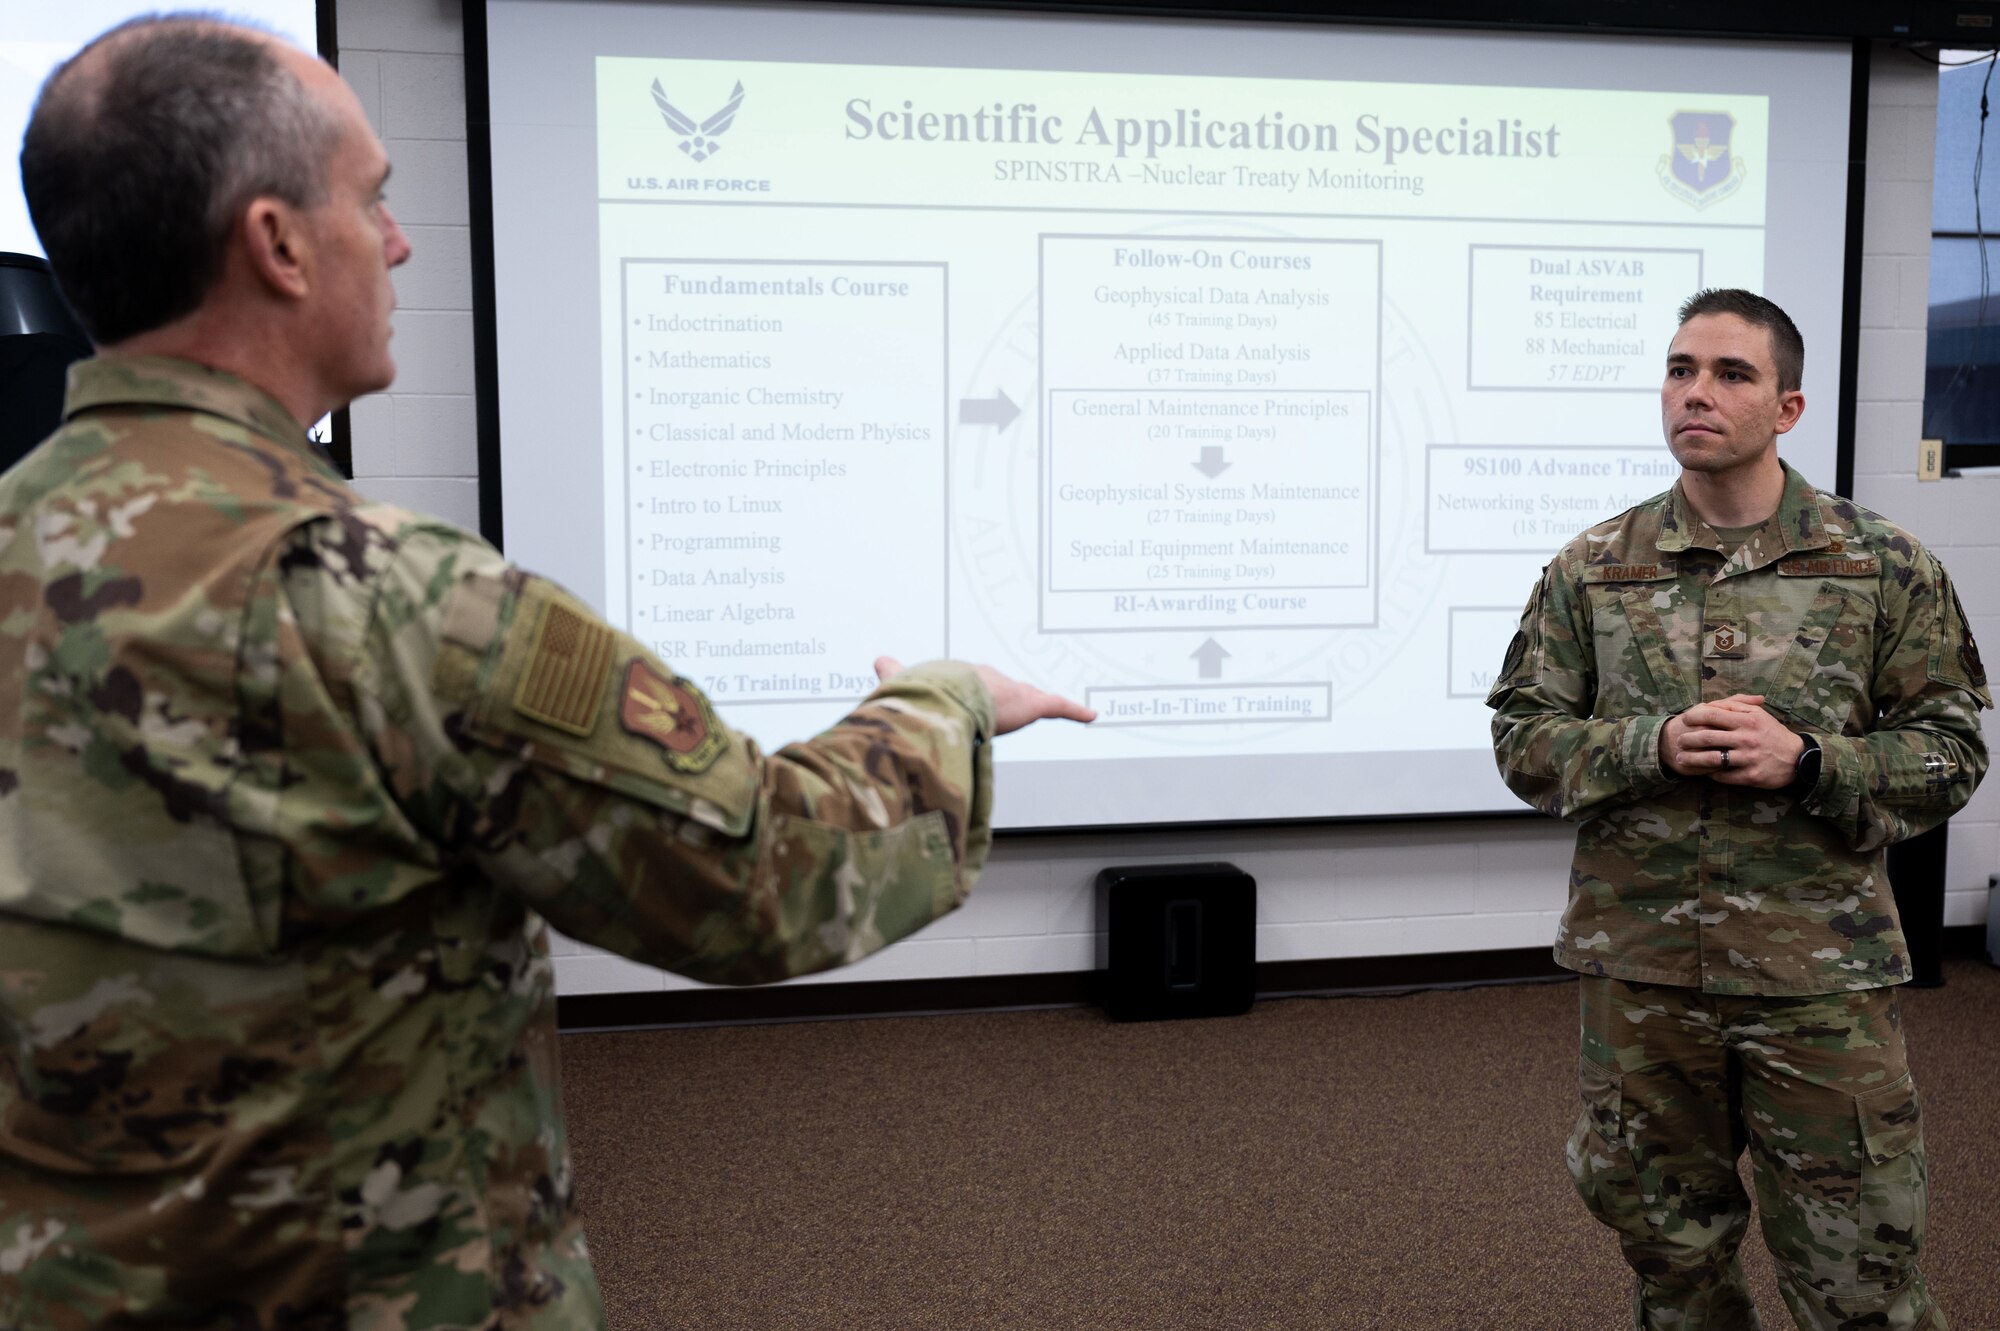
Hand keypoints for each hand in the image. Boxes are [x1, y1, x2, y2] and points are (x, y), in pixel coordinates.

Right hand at [874, 657, 1096, 734]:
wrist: (944, 696)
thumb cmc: (923, 694)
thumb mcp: (904, 684)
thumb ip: (893, 673)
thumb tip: (879, 659)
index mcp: (963, 676)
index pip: (974, 682)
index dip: (972, 690)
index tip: (975, 692)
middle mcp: (991, 678)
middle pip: (1003, 688)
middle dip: (1004, 698)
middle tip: (1005, 708)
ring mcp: (1013, 691)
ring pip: (1028, 696)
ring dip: (1033, 705)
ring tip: (1041, 711)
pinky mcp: (1033, 703)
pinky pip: (1059, 705)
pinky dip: (1075, 711)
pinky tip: (1092, 715)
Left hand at [1657, 694, 1803, 788]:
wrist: (1797, 758)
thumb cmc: (1772, 733)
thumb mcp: (1758, 714)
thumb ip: (1735, 705)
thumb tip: (1710, 703)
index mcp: (1748, 720)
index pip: (1712, 714)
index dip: (1694, 716)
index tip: (1685, 719)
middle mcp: (1747, 738)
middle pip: (1707, 737)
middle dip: (1688, 739)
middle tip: (1678, 741)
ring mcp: (1748, 758)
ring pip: (1712, 759)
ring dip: (1692, 759)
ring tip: (1681, 759)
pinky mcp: (1750, 776)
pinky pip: (1723, 776)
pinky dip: (1710, 774)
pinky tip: (1703, 772)